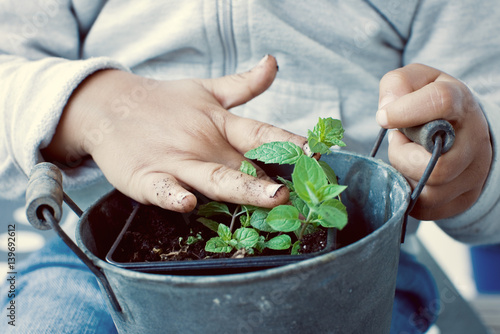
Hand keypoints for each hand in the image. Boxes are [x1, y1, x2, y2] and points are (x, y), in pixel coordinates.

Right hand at [42, 55, 306, 211]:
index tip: (318, 152)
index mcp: (219, 124)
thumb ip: (244, 84)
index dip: (290, 141)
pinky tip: (186, 201)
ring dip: (241, 186)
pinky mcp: (147, 176)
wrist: (108, 106)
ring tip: (269, 195)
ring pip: (213, 177)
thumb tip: (273, 62)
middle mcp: (203, 144)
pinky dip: (173, 195)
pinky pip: (162, 189)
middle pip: (243, 162)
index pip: (261, 133)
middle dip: (273, 175)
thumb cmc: (164, 103)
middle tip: (301, 187)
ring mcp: (175, 160)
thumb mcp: (207, 90)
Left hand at [376, 63, 491, 219]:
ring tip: (406, 156)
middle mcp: (475, 141)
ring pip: (430, 192)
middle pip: (437, 166)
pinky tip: (409, 174)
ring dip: (404, 175)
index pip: (440, 102)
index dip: (404, 111)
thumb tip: (386, 110)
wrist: (460, 129)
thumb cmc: (430, 104)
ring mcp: (473, 174)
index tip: (383, 117)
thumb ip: (398, 85)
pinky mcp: (463, 199)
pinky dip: (409, 193)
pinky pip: (426, 209)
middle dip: (402, 155)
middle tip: (398, 140)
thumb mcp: (416, 82)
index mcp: (461, 104)